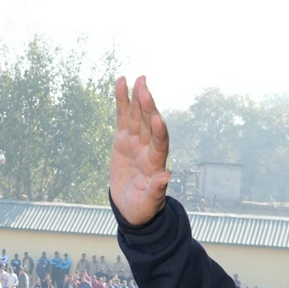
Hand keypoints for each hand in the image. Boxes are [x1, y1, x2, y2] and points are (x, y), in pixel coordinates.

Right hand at [108, 77, 171, 226]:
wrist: (131, 207)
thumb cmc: (142, 208)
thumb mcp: (148, 203)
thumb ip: (157, 189)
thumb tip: (167, 175)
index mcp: (156, 163)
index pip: (160, 143)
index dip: (159, 131)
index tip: (157, 118)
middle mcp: (148, 148)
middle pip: (149, 123)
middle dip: (148, 106)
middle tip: (144, 87)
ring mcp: (136, 142)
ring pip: (138, 116)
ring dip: (138, 97)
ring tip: (138, 79)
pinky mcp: (123, 139)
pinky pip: (123, 116)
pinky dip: (122, 100)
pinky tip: (121, 82)